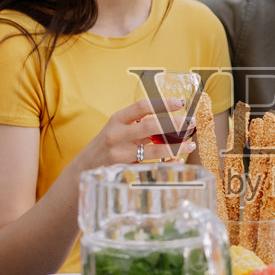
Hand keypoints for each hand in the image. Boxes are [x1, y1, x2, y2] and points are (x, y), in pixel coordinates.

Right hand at [76, 99, 194, 170]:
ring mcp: (120, 154)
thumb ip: (137, 125)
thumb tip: (169, 121)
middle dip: (174, 124)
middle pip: (150, 126)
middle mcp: (117, 135)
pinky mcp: (125, 170)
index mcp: (116, 120)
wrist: (82, 170)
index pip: (142, 106)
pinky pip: (152, 167)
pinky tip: (178, 160)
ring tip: (191, 145)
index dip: (163, 103)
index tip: (180, 103)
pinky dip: (167, 163)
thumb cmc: (105, 147)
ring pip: (154, 150)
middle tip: (190, 123)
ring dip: (176, 147)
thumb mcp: (115, 129)